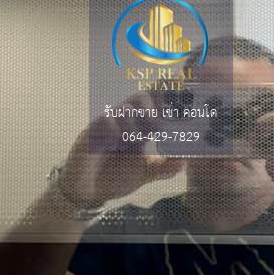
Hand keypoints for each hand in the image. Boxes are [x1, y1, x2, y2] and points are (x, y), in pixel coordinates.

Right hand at [58, 93, 183, 208]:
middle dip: (153, 104)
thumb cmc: (116, 176)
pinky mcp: (91, 134)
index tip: (181, 83)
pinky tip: (115, 142)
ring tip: (136, 139)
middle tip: (158, 122)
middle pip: (140, 98)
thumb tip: (185, 162)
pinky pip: (104, 121)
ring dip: (135, 121)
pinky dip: (114, 128)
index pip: (155, 104)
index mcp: (141, 126)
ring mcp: (108, 125)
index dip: (166, 93)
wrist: (88, 191)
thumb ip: (164, 167)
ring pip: (124, 108)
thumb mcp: (145, 172)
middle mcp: (125, 121)